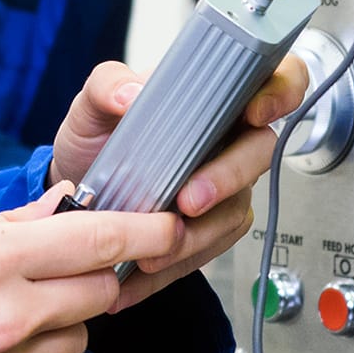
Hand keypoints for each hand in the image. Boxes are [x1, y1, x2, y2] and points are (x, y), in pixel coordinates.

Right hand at [0, 187, 181, 352]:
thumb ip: (5, 228)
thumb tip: (58, 210)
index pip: (97, 241)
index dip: (142, 229)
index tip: (166, 223)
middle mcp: (4, 320)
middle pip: (100, 292)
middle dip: (93, 275)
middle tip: (60, 267)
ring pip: (76, 339)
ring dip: (58, 322)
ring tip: (1, 315)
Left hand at [46, 56, 309, 307]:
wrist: (74, 190)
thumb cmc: (96, 138)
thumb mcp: (91, 103)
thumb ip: (107, 85)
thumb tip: (130, 94)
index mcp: (213, 99)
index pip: (272, 79)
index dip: (279, 92)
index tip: (255, 112)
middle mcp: (228, 141)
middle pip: (259, 151)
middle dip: (227, 177)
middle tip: (188, 200)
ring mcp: (225, 188)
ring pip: (234, 211)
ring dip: (196, 235)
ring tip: (152, 249)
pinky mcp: (210, 230)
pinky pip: (207, 251)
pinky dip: (172, 266)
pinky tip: (139, 274)